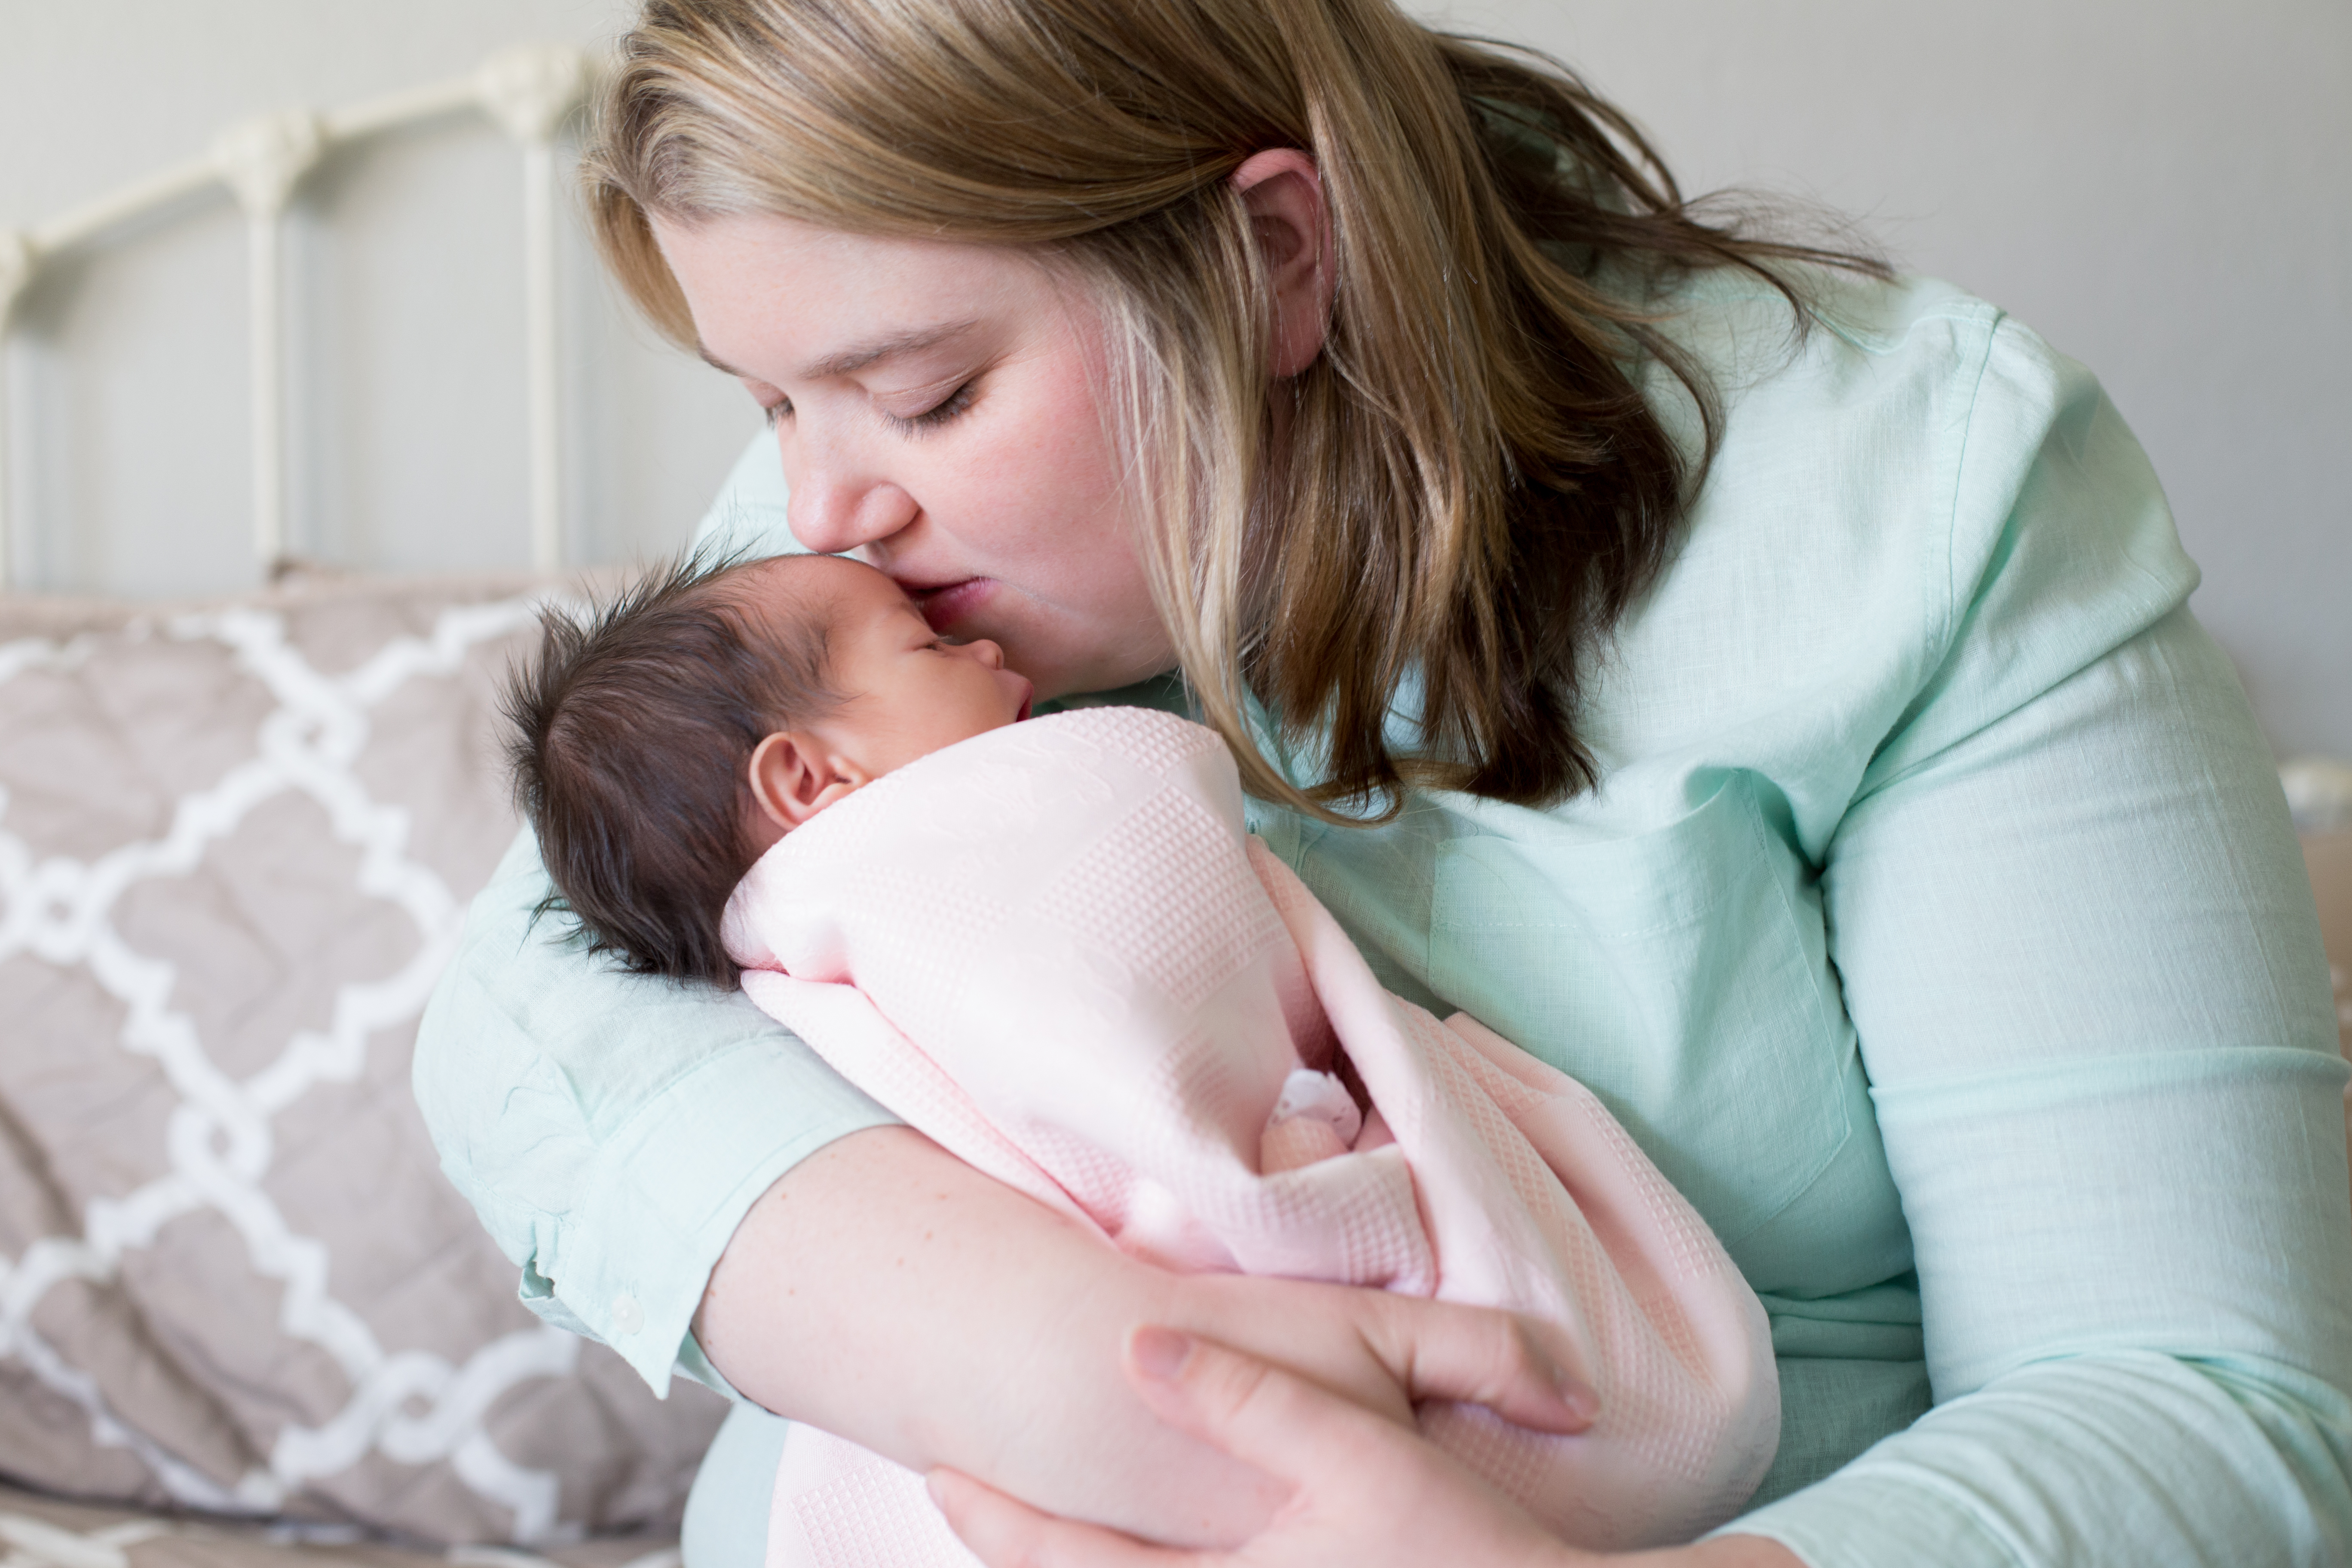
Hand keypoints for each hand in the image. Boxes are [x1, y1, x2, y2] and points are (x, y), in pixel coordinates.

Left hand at [929, 1325, 1589, 1567]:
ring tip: (1020, 1522)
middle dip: (1017, 1546)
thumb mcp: (1356, 1451)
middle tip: (952, 1490)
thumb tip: (1138, 1344)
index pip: (1065, 1560)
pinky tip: (1135, 1541)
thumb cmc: (1457, 1546)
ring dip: (1069, 1559)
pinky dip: (1138, 1564)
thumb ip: (1246, 1397)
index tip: (938, 1472)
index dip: (996, 1518)